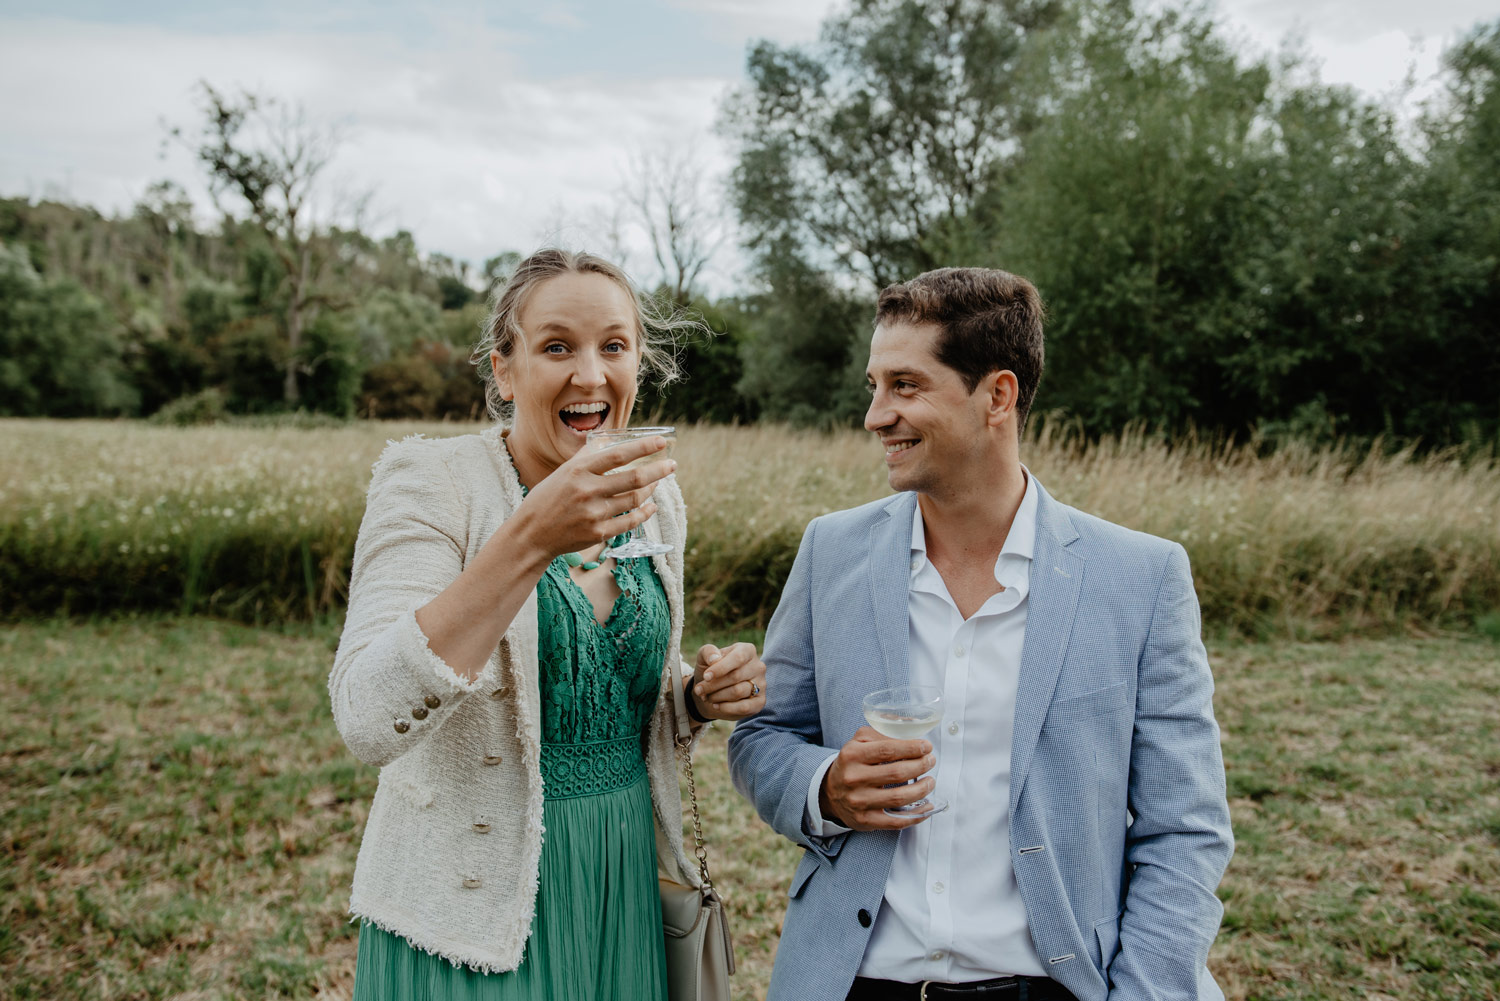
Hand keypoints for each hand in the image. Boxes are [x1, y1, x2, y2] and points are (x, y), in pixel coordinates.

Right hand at [511, 435, 673, 558]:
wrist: (532, 534)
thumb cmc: (547, 498)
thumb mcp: (563, 471)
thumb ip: (587, 455)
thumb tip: (607, 437)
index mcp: (578, 470)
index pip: (618, 454)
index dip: (643, 447)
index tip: (661, 442)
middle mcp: (588, 491)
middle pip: (634, 478)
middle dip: (658, 470)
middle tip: (671, 465)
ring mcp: (594, 514)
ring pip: (634, 499)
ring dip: (650, 490)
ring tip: (657, 483)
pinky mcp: (598, 533)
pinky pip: (630, 521)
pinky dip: (644, 512)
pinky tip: (650, 506)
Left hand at [689, 642, 766, 720]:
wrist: (712, 691)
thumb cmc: (710, 671)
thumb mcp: (704, 658)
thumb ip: (708, 652)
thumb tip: (714, 659)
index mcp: (747, 650)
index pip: (738, 658)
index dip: (721, 668)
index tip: (706, 676)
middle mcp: (758, 666)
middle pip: (735, 676)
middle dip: (713, 685)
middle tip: (699, 690)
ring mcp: (761, 685)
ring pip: (738, 692)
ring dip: (717, 696)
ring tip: (707, 697)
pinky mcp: (760, 702)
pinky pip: (744, 707)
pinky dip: (727, 708)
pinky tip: (716, 705)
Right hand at [819, 726, 935, 830]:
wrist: (830, 792)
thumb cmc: (852, 764)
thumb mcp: (859, 741)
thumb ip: (882, 733)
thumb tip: (912, 730)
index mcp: (852, 755)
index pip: (887, 750)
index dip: (911, 748)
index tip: (927, 747)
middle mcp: (853, 778)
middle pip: (897, 773)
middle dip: (921, 766)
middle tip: (930, 761)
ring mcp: (859, 801)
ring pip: (899, 797)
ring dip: (922, 789)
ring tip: (930, 781)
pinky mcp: (865, 820)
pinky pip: (896, 820)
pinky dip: (917, 814)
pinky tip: (927, 805)